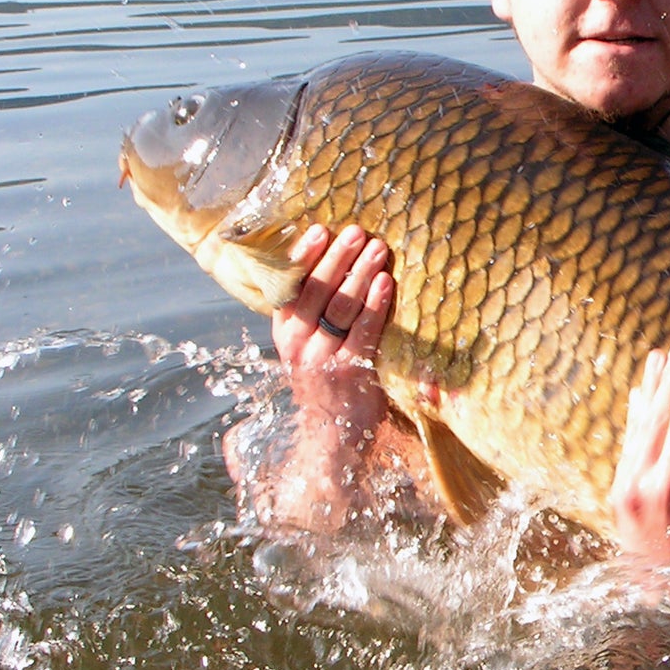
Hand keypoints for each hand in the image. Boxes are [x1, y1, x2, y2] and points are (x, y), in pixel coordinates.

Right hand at [273, 223, 394, 433]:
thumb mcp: (308, 352)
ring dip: (360, 273)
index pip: (290, 286)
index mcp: (284, 334)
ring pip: (340, 306)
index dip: (304, 256)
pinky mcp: (350, 370)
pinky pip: (364, 329)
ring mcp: (322, 357)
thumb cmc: (327, 387)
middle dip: (337, 257)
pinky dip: (375, 303)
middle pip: (316, 290)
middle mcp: (298, 344)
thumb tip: (332, 272)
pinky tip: (385, 282)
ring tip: (376, 248)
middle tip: (356, 231)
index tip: (319, 229)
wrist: (331, 439)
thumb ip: (312, 320)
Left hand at [610, 342, 669, 562]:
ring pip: (642, 427)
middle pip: (661, 419)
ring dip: (653, 389)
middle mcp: (643, 484)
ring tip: (662, 355)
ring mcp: (625, 486)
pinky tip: (642, 388)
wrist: (662, 592)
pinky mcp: (617, 489)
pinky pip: (629, 442)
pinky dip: (637, 414)